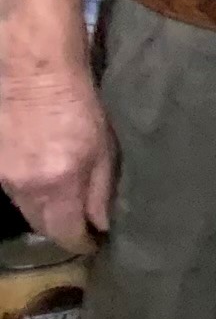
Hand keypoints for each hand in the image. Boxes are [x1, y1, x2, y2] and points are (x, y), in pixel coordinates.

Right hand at [0, 68, 114, 250]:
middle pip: (41, 226)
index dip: (80, 242)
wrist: (34, 75)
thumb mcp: (104, 149)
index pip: (65, 232)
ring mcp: (4, 177)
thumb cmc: (79, 107)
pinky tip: (45, 184)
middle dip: (62, 230)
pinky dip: (30, 194)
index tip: (94, 243)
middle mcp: (25, 187)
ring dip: (44, 212)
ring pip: (25, 210)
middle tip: (81, 227)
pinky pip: (13, 192)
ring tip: (65, 206)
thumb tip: (101, 225)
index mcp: (57, 185)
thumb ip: (100, 192)